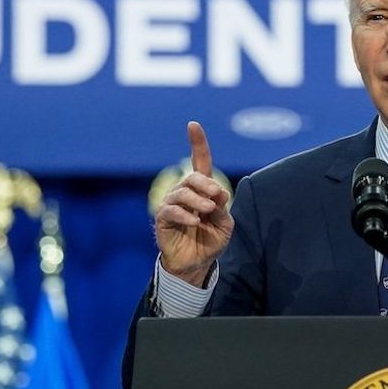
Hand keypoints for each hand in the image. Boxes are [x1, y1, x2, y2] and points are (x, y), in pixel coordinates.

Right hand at [155, 121, 233, 286]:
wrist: (196, 264)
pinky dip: (185, 214)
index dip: (197, 143)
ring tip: (207, 211)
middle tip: (216, 195)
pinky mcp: (163, 219)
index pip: (200, 161)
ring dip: (197, 199)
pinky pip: (172, 210)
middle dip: (205, 183)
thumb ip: (222, 207)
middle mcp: (185, 192)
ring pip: (182, 192)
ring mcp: (172, 204)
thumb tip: (219, 192)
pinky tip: (194, 221)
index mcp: (202, 189)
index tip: (193, 125)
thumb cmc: (210, 240)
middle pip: (192, 176)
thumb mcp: (224, 224)